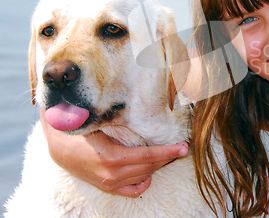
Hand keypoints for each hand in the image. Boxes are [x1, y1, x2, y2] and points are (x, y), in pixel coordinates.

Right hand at [40, 108, 188, 197]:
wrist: (58, 147)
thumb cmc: (79, 130)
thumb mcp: (98, 122)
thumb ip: (117, 117)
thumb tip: (139, 104)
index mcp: (112, 157)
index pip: (148, 155)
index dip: (168, 151)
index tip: (184, 146)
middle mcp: (112, 174)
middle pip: (150, 166)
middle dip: (169, 157)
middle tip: (183, 148)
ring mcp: (110, 183)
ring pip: (144, 176)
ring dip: (159, 165)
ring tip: (170, 155)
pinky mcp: (107, 187)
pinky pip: (132, 190)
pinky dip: (144, 182)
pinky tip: (150, 173)